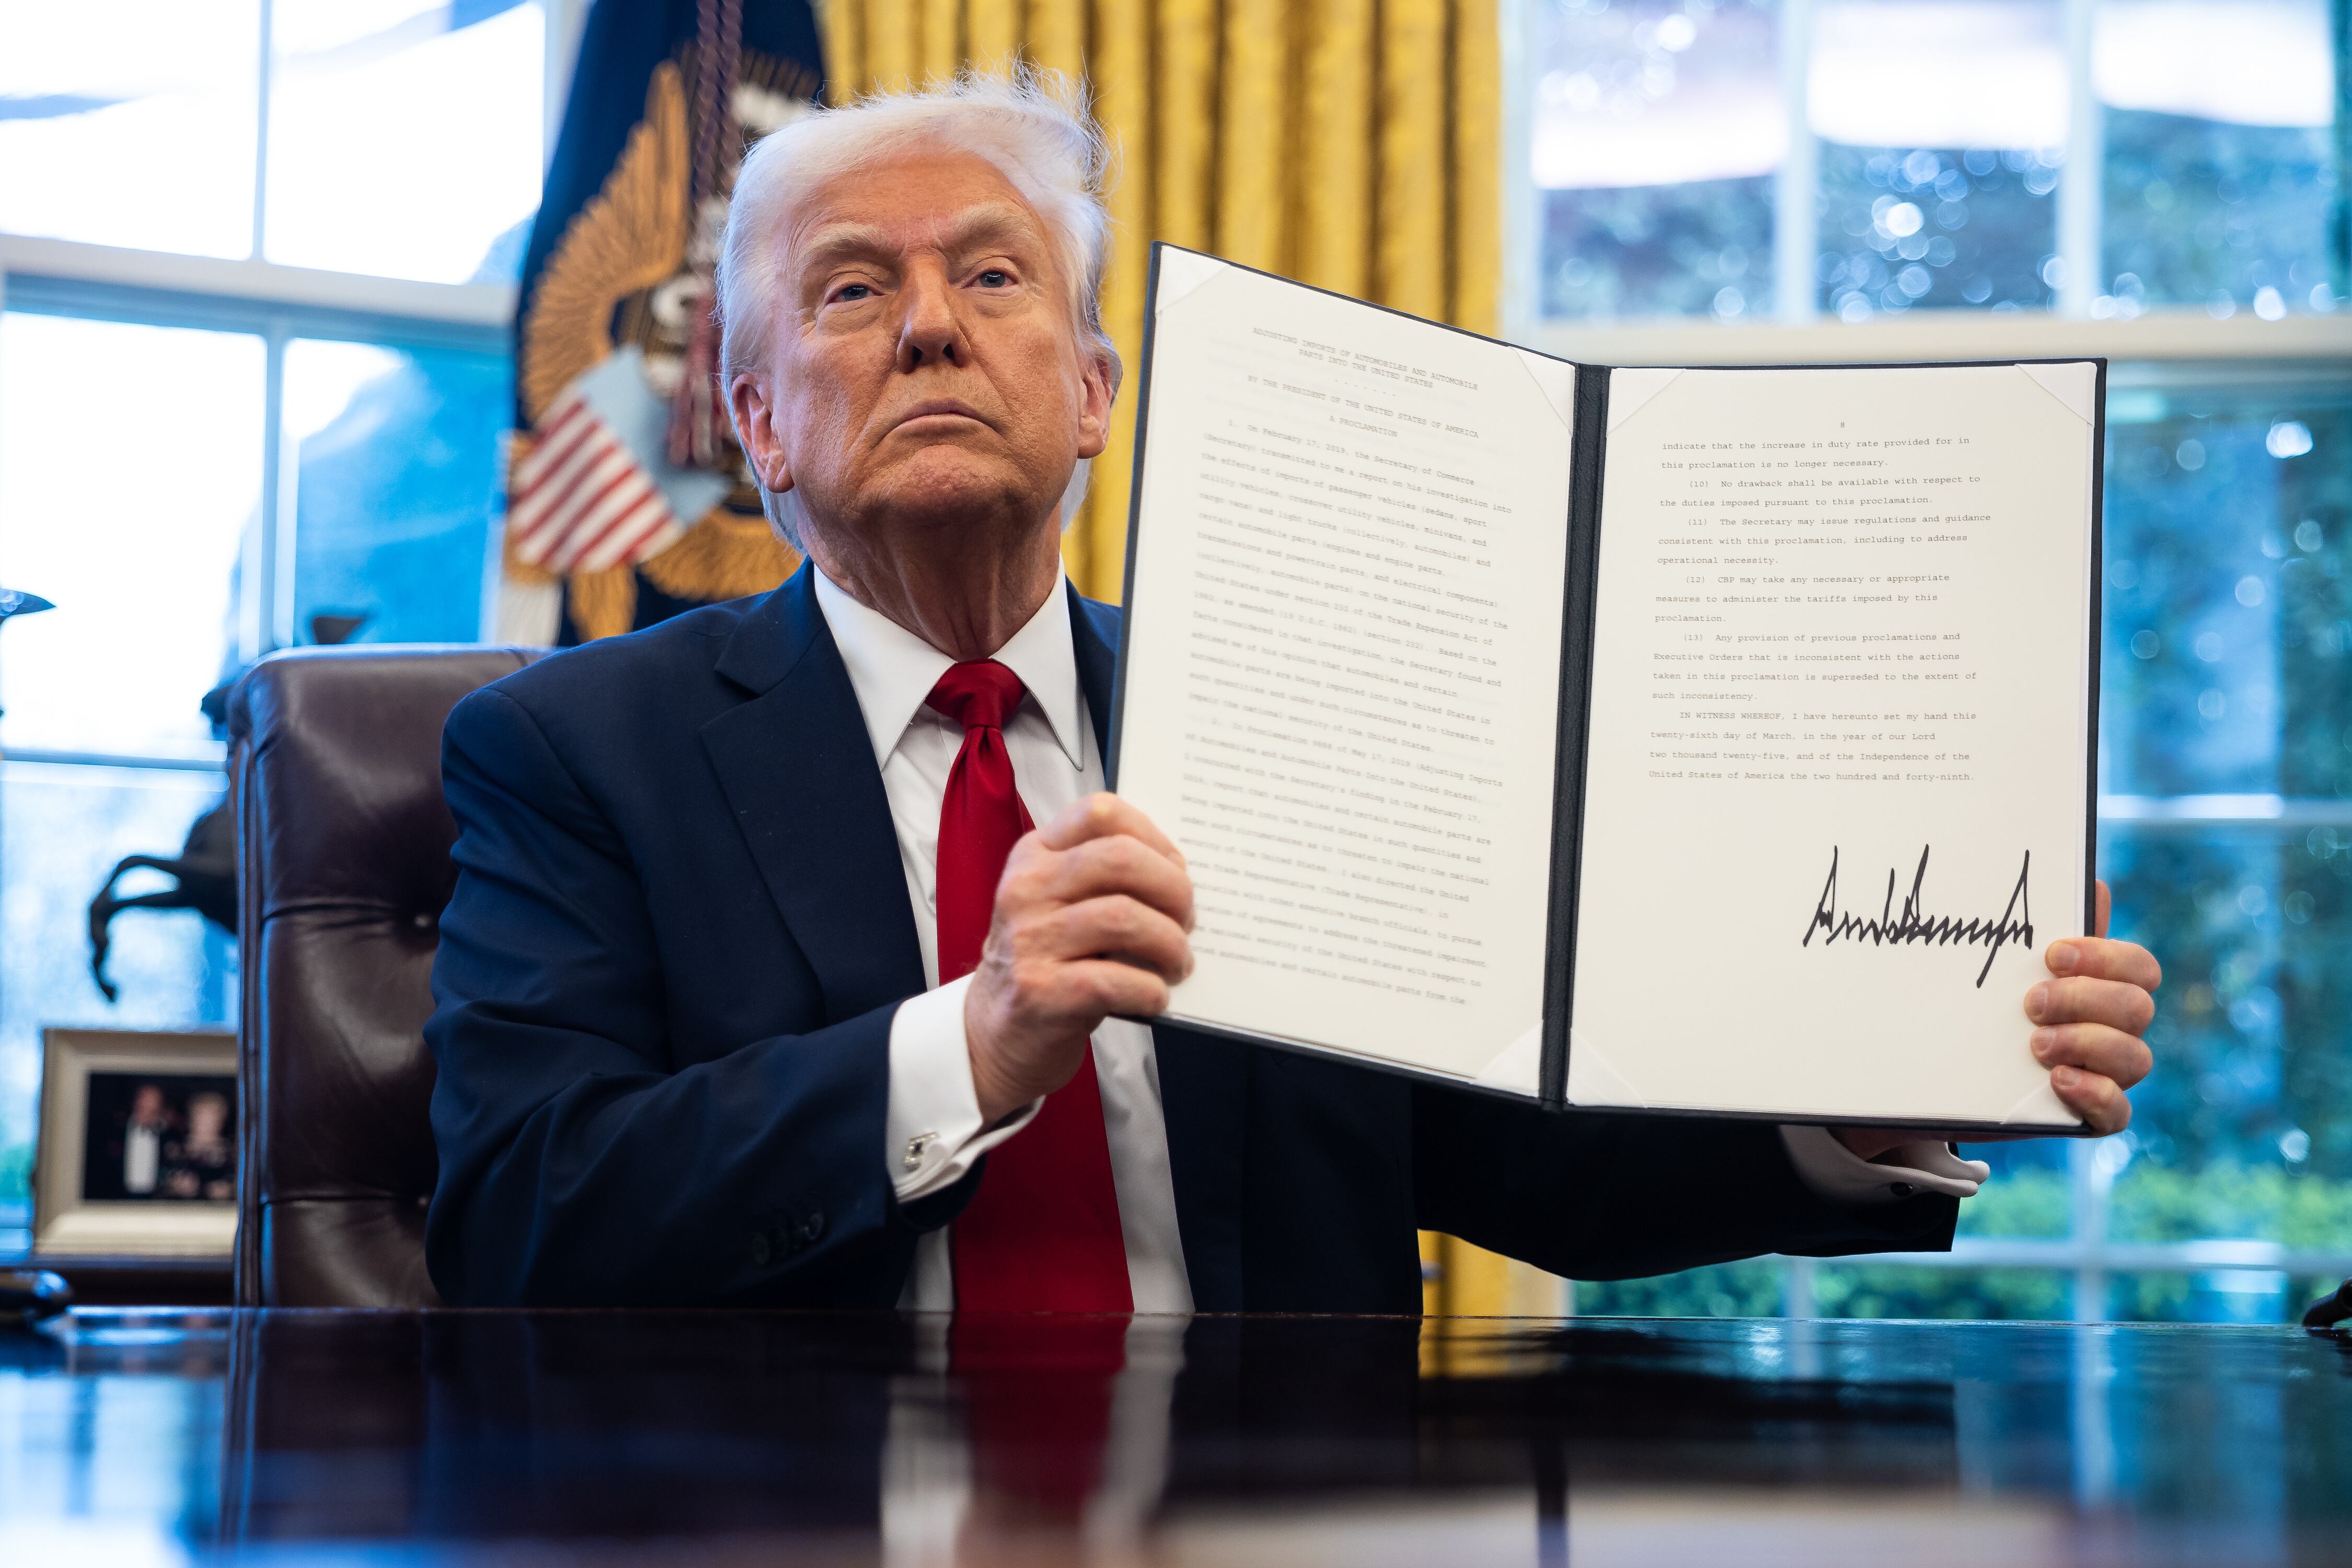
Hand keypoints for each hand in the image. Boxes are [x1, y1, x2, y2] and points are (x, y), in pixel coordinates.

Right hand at [964, 793, 1193, 1123]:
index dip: (1154, 836)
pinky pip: (1116, 981)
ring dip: (1170, 944)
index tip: (1174, 869)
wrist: (996, 1033)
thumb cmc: (1048, 962)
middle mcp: (1025, 889)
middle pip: (1121, 859)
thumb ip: (1105, 880)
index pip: (1100, 812)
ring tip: (1179, 962)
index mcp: (1034, 856)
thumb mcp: (1060, 904)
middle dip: (1173, 889)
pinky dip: (1151, 990)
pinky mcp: (1039, 992)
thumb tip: (1181, 877)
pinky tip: (1155, 997)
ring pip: (1125, 918)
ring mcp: (1028, 940)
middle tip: (1187, 920)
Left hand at [1835, 879, 2160, 1160]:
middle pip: (2137, 1008)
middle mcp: (2112, 1030)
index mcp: (2101, 988)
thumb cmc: (1979, 1007)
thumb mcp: (2000, 970)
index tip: (2052, 955)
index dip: (2107, 958)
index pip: (2140, 967)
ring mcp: (2105, 1075)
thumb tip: (2093, 881)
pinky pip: (2118, 1113)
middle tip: (2030, 1003)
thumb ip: (2041, 931)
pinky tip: (2058, 1080)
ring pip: (2136, 1058)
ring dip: (2086, 1044)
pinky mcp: (2086, 1116)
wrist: (1936, 1070)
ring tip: (2035, 1044)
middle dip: (2083, 1000)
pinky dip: (2095, 1095)